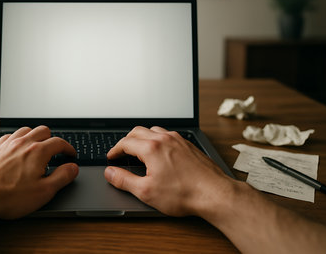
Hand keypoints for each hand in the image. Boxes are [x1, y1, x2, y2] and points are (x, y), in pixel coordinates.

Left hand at [0, 126, 78, 218]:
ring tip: (38, 146)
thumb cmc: (9, 196)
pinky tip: (17, 148)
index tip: (70, 154)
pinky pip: (10, 136)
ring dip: (35, 135)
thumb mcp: (44, 191)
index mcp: (38, 151)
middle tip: (56, 151)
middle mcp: (22, 143)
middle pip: (43, 130)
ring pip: (26, 130)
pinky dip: (18, 139)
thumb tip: (72, 168)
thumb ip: (62, 177)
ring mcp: (7, 144)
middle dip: (53, 139)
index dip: (68, 148)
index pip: (59, 142)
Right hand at [104, 126, 232, 216]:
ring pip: (153, 130)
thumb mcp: (146, 192)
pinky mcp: (188, 145)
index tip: (111, 157)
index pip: (125, 143)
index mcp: (152, 148)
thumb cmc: (184, 194)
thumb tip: (110, 173)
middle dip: (126, 141)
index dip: (115, 150)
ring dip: (142, 138)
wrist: (214, 194)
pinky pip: (167, 135)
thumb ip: (124, 180)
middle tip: (121, 153)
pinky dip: (157, 139)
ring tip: (138, 150)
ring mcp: (178, 140)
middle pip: (137, 132)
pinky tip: (159, 152)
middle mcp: (164, 139)